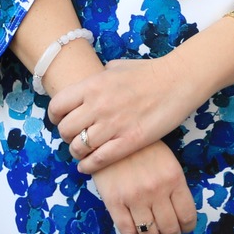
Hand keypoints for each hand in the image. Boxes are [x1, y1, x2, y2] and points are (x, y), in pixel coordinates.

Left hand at [50, 57, 202, 175]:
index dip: (55, 117)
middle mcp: (98, 105)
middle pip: (65, 130)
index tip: (60, 121)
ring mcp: (113, 124)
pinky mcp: (129, 141)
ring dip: (77, 152)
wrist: (178, 80)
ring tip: (82, 153)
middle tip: (74, 138)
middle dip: (66, 136)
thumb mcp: (118, 67)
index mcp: (92, 85)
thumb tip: (92, 80)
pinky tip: (88, 166)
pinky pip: (98, 159)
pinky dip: (88, 166)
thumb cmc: (150, 72)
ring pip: (78, 147)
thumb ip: (100, 76)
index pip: (57, 106)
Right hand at [90, 140, 197, 233]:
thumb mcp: (167, 162)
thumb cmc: (141, 149)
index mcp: (173, 178)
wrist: (109, 137)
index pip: (188, 215)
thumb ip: (174, 186)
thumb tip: (181, 214)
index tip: (184, 228)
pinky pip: (128, 231)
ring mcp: (134, 197)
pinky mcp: (114, 202)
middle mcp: (156, 190)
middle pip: (170, 229)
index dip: (187, 227)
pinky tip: (136, 232)